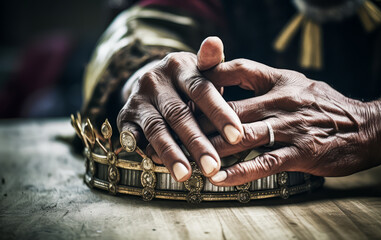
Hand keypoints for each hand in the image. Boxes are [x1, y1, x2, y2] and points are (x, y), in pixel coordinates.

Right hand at [117, 37, 242, 181]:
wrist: (154, 81)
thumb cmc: (189, 82)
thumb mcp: (201, 70)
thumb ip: (211, 63)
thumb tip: (214, 41)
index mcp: (180, 67)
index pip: (201, 90)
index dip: (219, 113)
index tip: (237, 135)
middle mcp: (155, 81)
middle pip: (178, 114)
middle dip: (196, 142)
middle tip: (213, 166)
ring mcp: (138, 99)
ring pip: (156, 128)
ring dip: (170, 152)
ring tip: (186, 175)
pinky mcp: (125, 116)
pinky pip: (131, 135)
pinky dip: (140, 148)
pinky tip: (152, 163)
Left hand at [202, 58, 380, 185]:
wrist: (367, 127)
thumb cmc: (325, 105)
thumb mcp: (296, 84)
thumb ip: (266, 84)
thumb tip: (232, 84)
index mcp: (279, 80)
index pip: (238, 69)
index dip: (211, 75)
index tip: (188, 86)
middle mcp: (281, 100)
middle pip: (230, 107)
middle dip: (199, 119)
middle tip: (174, 129)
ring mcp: (290, 127)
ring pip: (241, 137)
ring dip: (211, 148)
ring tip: (187, 158)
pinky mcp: (300, 153)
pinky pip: (263, 163)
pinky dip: (238, 173)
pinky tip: (218, 180)